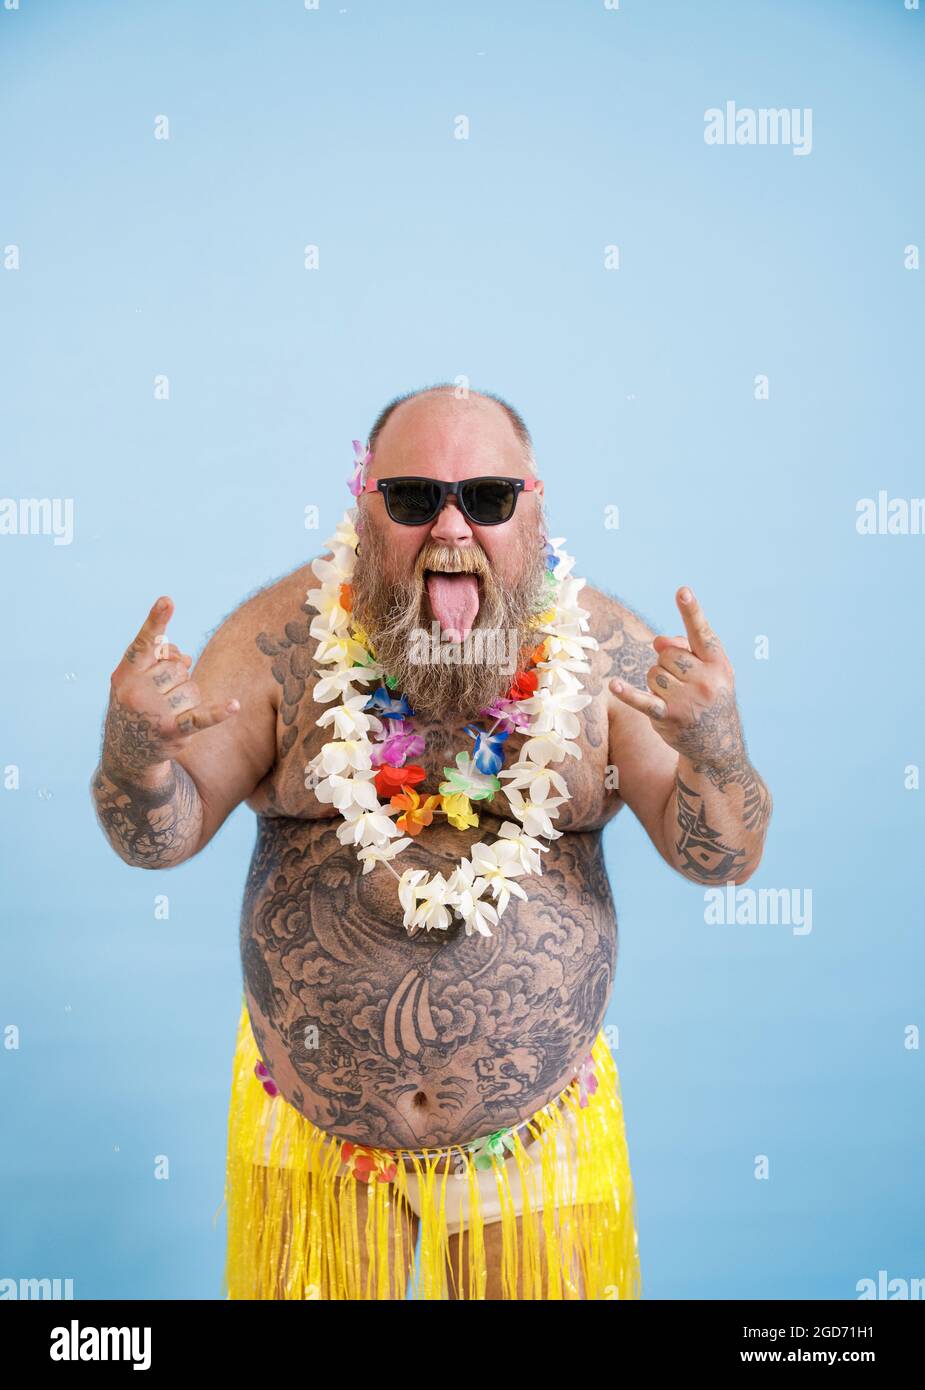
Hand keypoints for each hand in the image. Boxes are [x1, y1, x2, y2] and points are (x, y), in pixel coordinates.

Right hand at [103, 596, 238, 778]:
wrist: (126, 752)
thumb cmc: (134, 706)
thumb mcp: (134, 680)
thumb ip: (155, 658)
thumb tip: (183, 655)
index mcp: (125, 674)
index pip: (144, 644)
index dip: (156, 621)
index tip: (168, 601)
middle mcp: (136, 692)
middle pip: (178, 667)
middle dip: (176, 679)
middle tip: (160, 697)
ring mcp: (153, 713)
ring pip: (192, 688)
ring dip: (187, 699)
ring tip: (169, 712)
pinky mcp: (172, 732)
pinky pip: (200, 718)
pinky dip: (218, 713)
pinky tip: (234, 706)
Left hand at [609, 587, 744, 770]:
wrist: (719, 745)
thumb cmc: (710, 698)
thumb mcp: (711, 671)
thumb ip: (687, 648)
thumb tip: (657, 642)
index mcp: (719, 663)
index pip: (701, 632)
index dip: (691, 611)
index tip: (682, 591)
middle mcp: (706, 680)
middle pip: (666, 653)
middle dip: (667, 663)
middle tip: (682, 682)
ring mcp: (687, 700)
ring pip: (652, 672)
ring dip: (657, 682)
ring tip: (674, 697)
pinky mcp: (668, 717)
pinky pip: (643, 700)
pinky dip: (627, 694)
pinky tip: (613, 686)